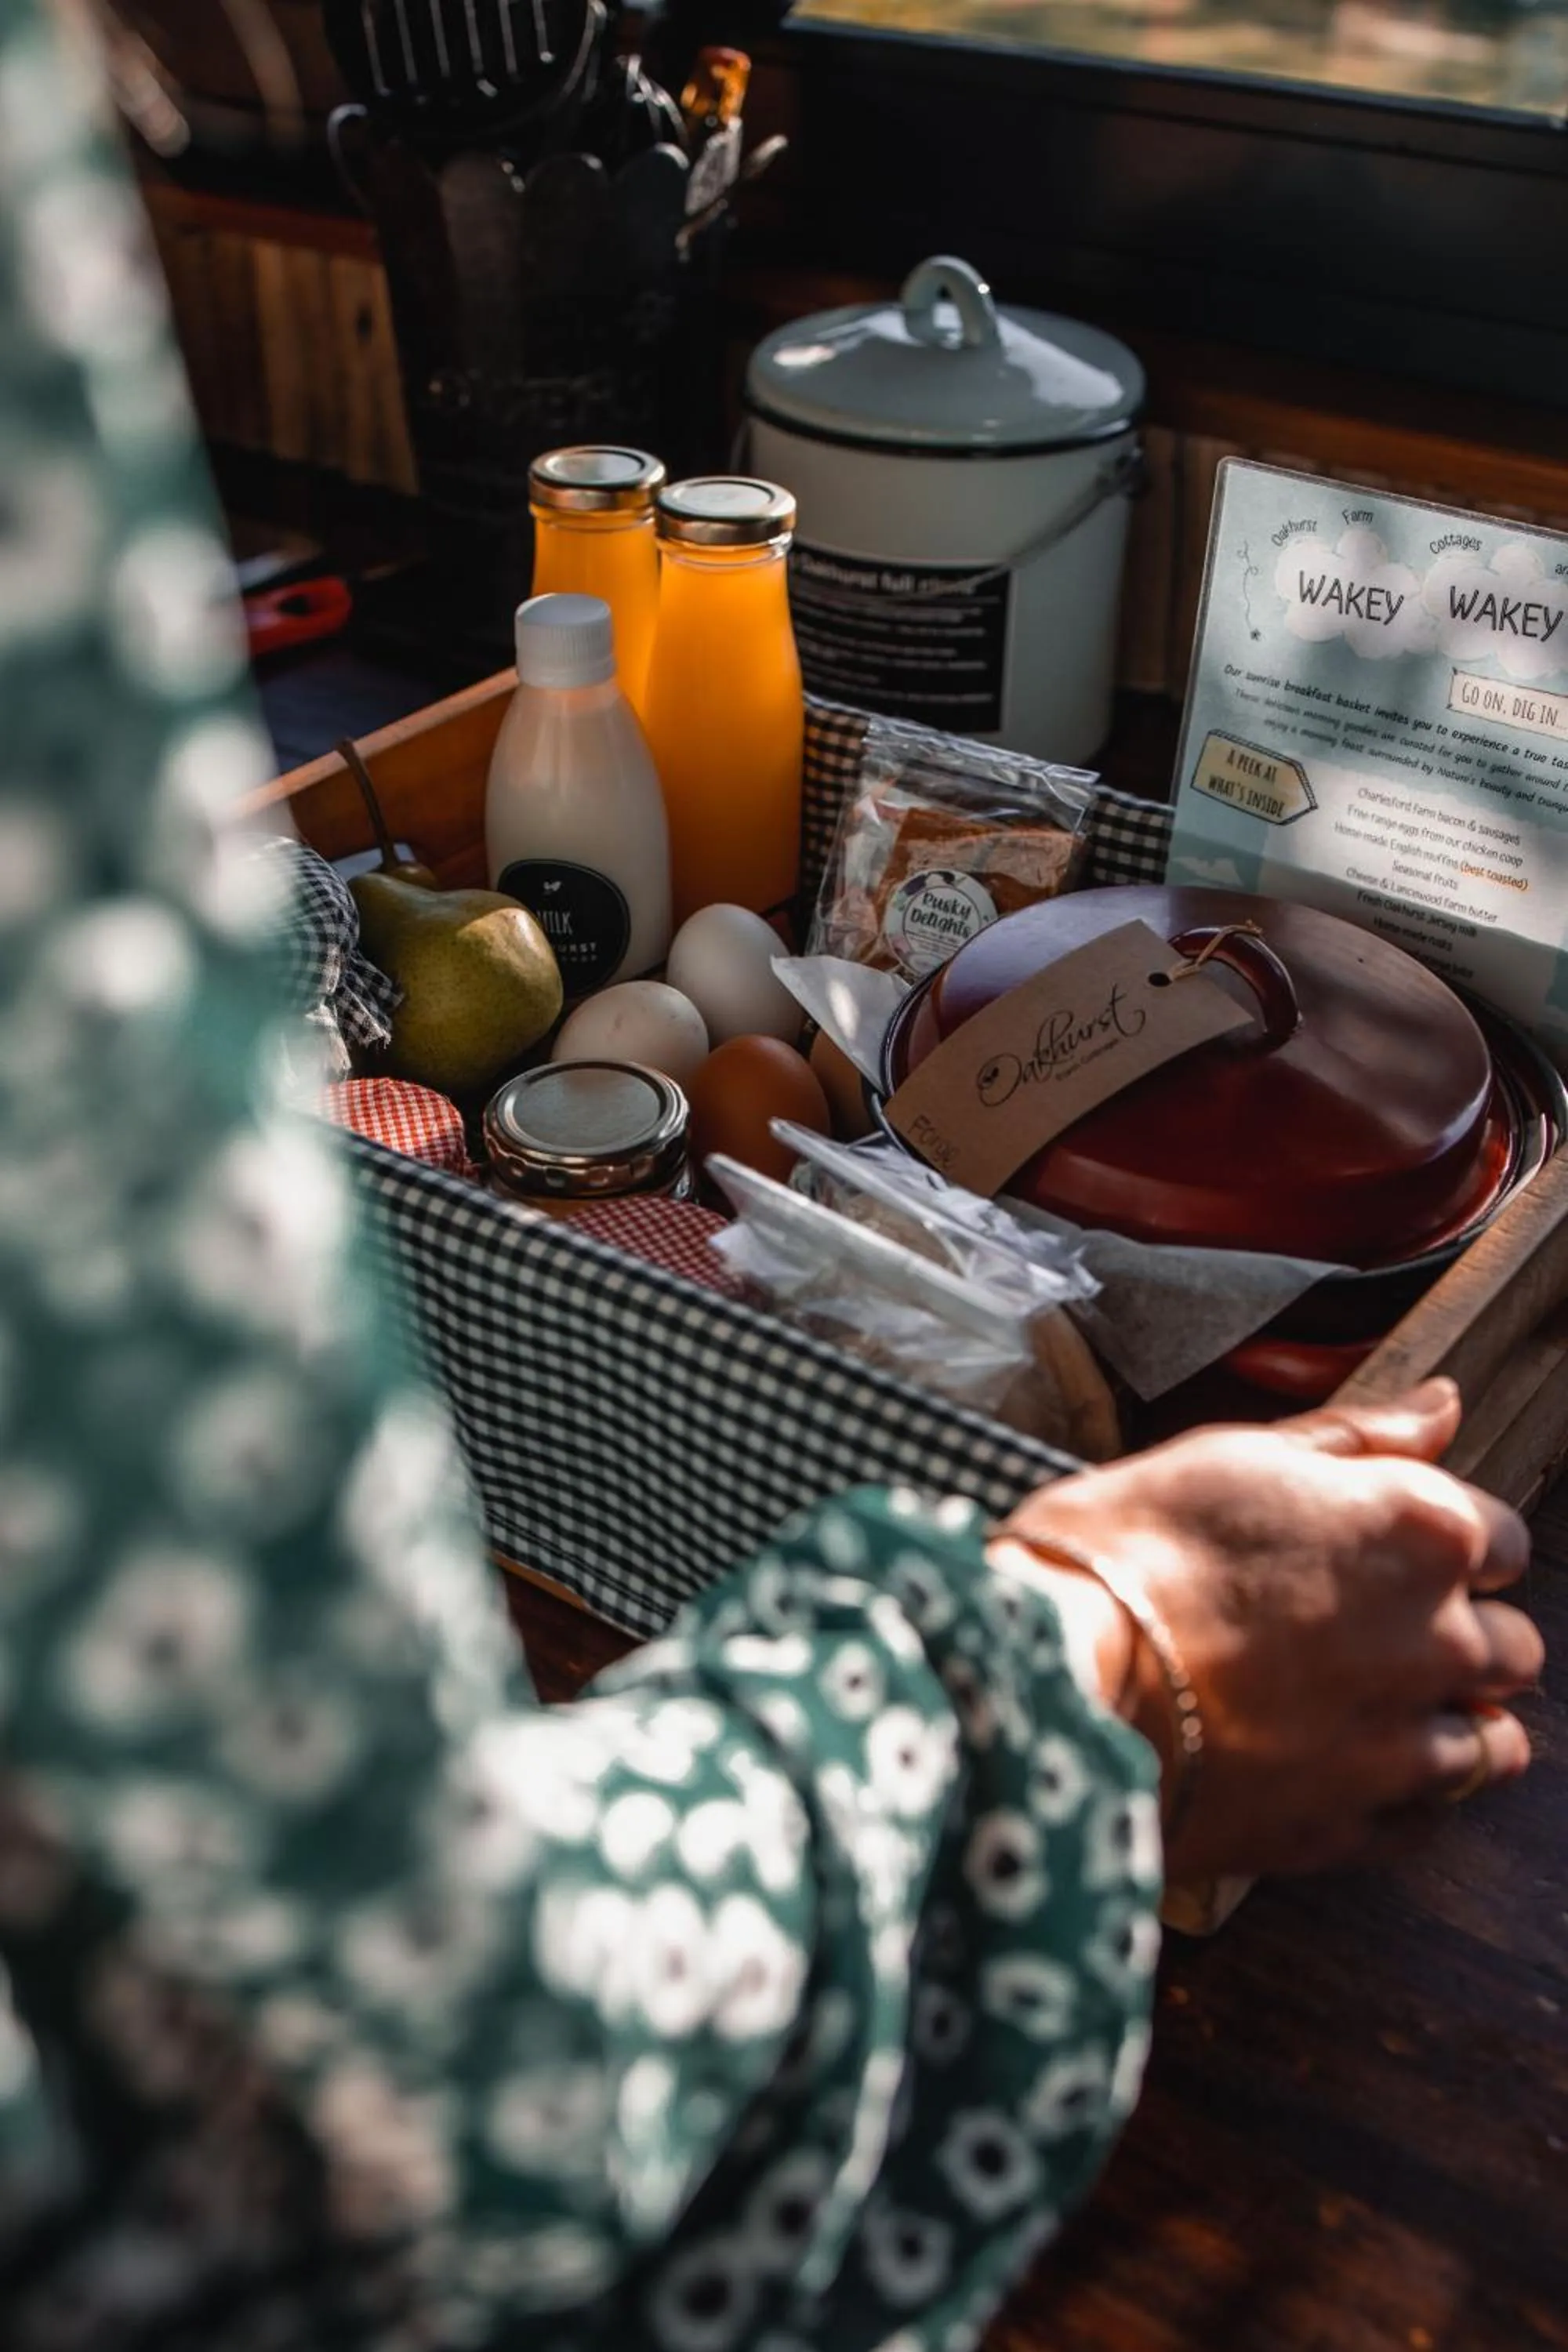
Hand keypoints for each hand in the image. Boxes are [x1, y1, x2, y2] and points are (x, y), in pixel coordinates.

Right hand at [994, 1380, 1542, 1881]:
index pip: (1504, 1539)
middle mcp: (1439, 1643)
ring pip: (1493, 1747)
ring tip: (1360, 1709)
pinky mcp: (1352, 1830)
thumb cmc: (1129, 1549)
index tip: (1382, 1549)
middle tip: (1363, 1629)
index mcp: (1421, 1533)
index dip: (1443, 1542)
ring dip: (1447, 1724)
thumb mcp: (1234, 1456)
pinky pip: (1424, 1822)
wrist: (1056, 1684)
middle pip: (1513, 1648)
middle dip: (1459, 1637)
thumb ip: (1356, 1437)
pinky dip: (1397, 1799)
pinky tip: (1332, 1767)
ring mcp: (1402, 1747)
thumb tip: (1443, 1406)